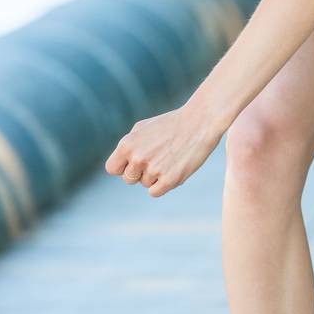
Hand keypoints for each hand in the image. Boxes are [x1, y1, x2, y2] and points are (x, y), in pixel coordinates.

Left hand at [105, 103, 223, 196]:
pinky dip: (162, 184)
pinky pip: (155, 192)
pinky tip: (172, 169)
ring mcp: (154, 170)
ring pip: (145, 184)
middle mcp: (138, 158)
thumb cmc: (171, 124)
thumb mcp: (142, 128)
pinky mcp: (170, 180)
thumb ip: (128, 146)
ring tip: (169, 158)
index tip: (133, 163)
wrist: (200, 122)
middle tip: (157, 158)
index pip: (112, 169)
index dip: (123, 167)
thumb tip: (120, 164)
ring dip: (155, 176)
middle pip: (129, 179)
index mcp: (127, 145)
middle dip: (140, 172)